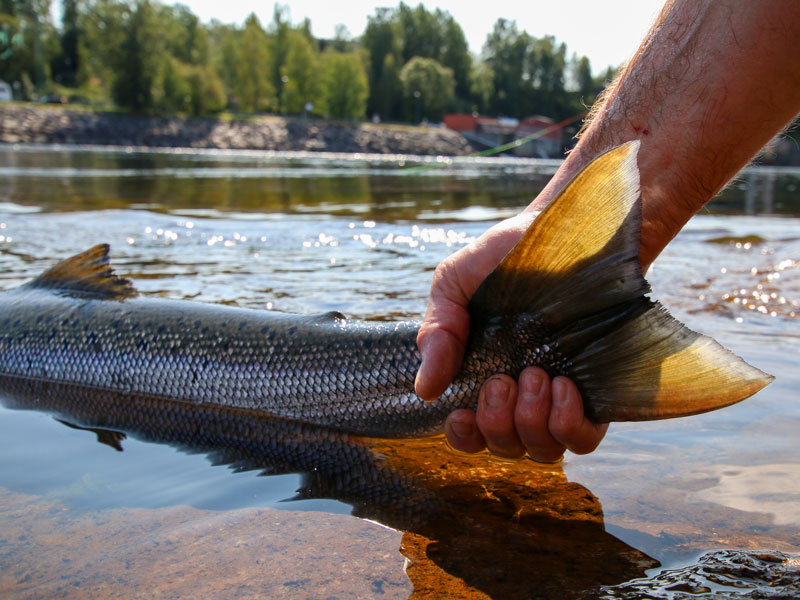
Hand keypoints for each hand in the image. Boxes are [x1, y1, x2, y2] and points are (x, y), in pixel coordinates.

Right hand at [414, 212, 608, 460]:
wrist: (571, 228)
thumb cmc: (509, 256)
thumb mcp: (456, 283)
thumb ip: (438, 332)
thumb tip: (425, 390)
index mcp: (485, 372)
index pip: (472, 432)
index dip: (465, 437)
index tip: (462, 413)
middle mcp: (523, 391)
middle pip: (505, 447)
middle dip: (497, 424)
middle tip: (502, 379)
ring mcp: (561, 393)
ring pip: (542, 450)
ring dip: (530, 423)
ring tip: (536, 375)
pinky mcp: (599, 390)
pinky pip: (583, 439)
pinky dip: (567, 424)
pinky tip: (564, 387)